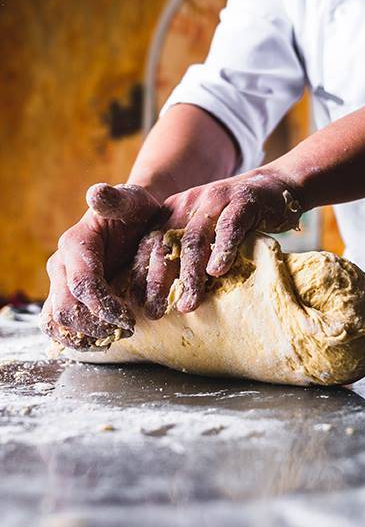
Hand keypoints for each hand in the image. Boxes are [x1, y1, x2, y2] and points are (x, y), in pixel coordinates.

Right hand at [41, 183, 160, 348]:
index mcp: (76, 244)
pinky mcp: (67, 295)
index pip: (82, 284)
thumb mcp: (132, 201)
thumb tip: (96, 193)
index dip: (104, 306)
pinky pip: (59, 325)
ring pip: (56, 320)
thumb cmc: (135, 212)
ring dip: (83, 336)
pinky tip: (100, 344)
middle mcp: (61, 265)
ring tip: (113, 339)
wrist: (132, 220)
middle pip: (66, 307)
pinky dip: (75, 339)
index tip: (129, 320)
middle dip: (95, 325)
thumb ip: (116, 199)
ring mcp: (61, 282)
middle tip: (127, 331)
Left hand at [130, 169, 301, 317]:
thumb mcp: (205, 230)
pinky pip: (230, 228)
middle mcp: (189, 203)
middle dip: (158, 281)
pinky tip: (218, 271)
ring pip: (195, 240)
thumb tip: (170, 295)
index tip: (137, 305)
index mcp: (173, 211)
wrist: (274, 187)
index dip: (141, 275)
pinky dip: (222, 250)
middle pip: (167, 244)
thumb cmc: (237, 218)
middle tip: (156, 312)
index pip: (150, 245)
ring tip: (188, 305)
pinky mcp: (243, 203)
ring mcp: (216, 200)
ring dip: (190, 276)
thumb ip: (187, 252)